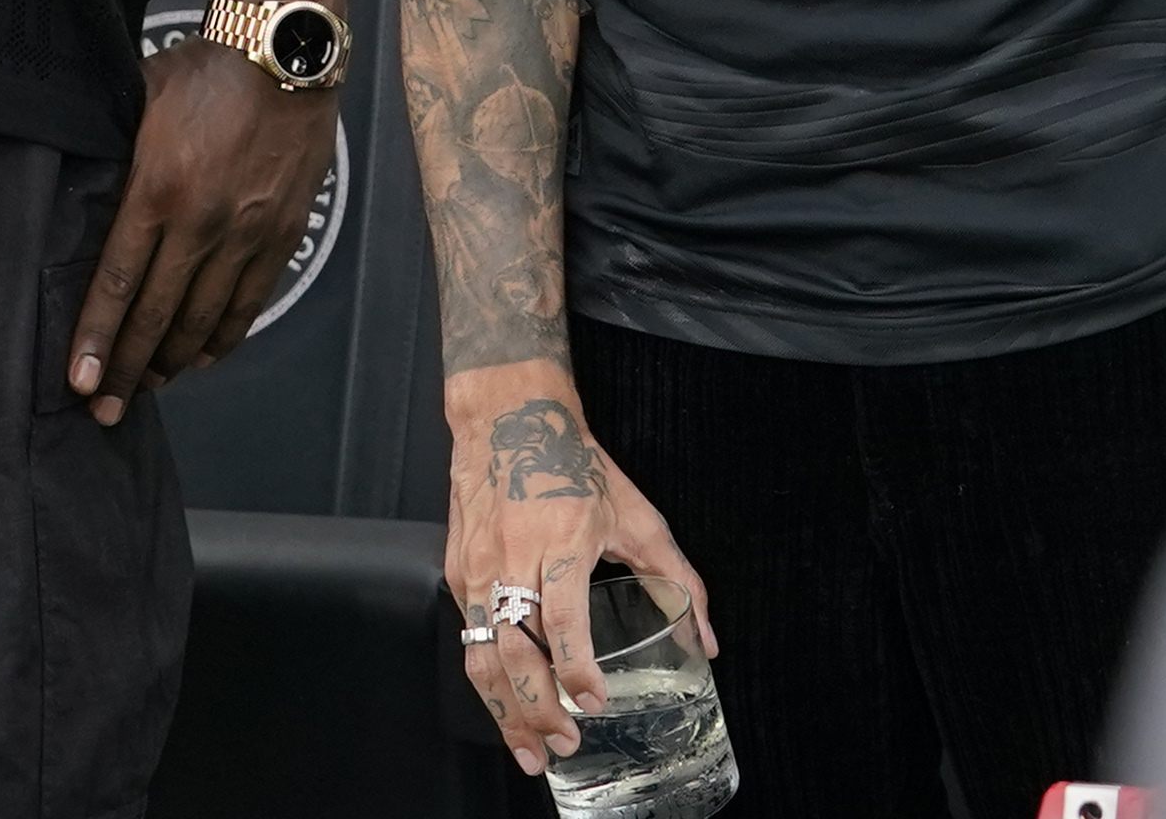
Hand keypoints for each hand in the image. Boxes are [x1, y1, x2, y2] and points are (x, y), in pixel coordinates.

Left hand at [66, 34, 340, 424]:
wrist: (283, 53)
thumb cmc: (203, 70)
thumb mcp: (139, 100)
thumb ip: (112, 152)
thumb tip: (77, 183)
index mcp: (158, 189)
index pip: (119, 282)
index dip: (95, 337)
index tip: (77, 381)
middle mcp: (203, 222)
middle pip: (157, 316)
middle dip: (125, 370)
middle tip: (102, 410)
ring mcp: (247, 234)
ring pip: (204, 319)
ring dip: (171, 362)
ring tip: (145, 386)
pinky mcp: (282, 235)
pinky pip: (248, 304)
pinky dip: (222, 339)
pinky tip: (201, 358)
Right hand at [441, 364, 711, 777]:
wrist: (506, 415)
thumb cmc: (573, 464)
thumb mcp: (636, 515)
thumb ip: (675, 578)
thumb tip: (706, 639)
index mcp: (561, 541)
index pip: (563, 617)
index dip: (576, 666)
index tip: (593, 701)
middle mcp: (513, 558)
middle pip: (515, 649)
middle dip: (537, 707)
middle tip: (562, 744)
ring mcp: (479, 568)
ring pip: (482, 653)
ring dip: (505, 709)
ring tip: (528, 750)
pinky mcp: (459, 573)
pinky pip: (470, 637)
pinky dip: (487, 680)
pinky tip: (506, 707)